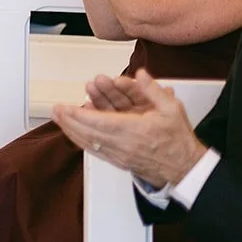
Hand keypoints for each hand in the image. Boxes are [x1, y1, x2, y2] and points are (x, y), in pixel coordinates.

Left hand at [52, 69, 208, 186]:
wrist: (185, 167)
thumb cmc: (178, 139)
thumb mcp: (172, 108)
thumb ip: (154, 90)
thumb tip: (141, 74)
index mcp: (135, 130)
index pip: (100, 122)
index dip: (79, 115)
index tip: (64, 107)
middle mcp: (124, 144)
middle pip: (89, 133)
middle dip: (69, 121)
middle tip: (55, 110)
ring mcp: (120, 155)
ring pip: (89, 143)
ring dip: (72, 130)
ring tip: (58, 118)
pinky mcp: (119, 161)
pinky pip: (96, 151)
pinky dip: (82, 141)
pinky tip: (73, 133)